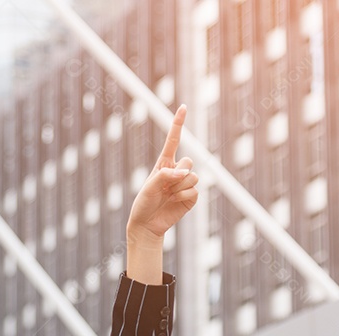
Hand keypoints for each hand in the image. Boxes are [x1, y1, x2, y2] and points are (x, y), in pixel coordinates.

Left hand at [127, 104, 198, 244]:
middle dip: (178, 173)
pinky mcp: (191, 197)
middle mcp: (177, 171)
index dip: (178, 124)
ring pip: (193, 176)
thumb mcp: (149, 187)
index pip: (173, 141)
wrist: (147, 225)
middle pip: (189, 160)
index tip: (183, 107)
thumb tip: (186, 172)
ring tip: (168, 196)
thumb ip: (165, 175)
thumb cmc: (144, 203)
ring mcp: (185, 183)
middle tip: (166, 187)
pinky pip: (195, 190)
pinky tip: (174, 202)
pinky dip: (183, 197)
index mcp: (164, 164)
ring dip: (179, 187)